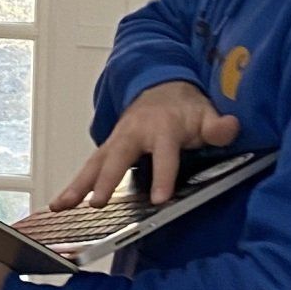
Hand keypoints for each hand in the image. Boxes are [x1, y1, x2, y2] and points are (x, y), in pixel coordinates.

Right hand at [53, 79, 239, 211]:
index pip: (163, 154)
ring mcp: (117, 140)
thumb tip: (231, 127)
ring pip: (94, 163)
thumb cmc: (184, 106)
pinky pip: (89, 167)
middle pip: (117, 158)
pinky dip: (74, 184)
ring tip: (61, 206)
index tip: (159, 199)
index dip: (162, 176)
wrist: (161, 84)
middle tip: (97, 203)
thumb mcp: (205, 113)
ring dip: (77, 184)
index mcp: (162, 127)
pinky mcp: (108, 148)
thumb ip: (217, 126)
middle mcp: (134, 133)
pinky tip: (59, 204)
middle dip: (106, 180)